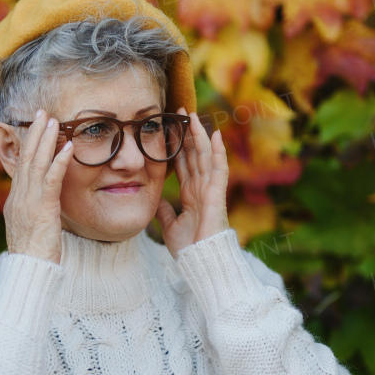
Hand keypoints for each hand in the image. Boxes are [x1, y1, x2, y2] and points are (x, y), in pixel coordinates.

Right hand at [3, 109, 73, 264]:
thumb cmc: (34, 257)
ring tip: (54, 120)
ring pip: (36, 163)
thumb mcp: (30, 229)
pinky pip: (51, 180)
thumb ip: (35, 212)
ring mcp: (28, 202)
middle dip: (34, 133)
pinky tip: (69, 147)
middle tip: (42, 113)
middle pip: (25, 158)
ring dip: (45, 140)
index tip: (36, 127)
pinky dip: (59, 161)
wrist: (28, 273)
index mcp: (15, 201)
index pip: (21, 167)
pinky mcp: (42, 209)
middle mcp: (18, 198)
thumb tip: (41, 203)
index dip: (28, 145)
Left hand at [155, 109, 229, 257]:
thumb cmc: (189, 248)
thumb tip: (156, 200)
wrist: (200, 262)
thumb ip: (164, 211)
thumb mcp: (169, 226)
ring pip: (205, 156)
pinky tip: (215, 135)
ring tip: (193, 116)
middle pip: (194, 155)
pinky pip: (218, 169)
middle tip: (180, 112)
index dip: (177, 146)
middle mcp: (201, 188)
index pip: (183, 164)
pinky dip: (218, 152)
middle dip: (187, 133)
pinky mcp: (217, 195)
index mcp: (191, 194)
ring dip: (199, 135)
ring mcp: (210, 190)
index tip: (169, 128)